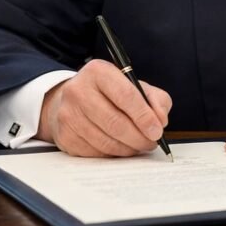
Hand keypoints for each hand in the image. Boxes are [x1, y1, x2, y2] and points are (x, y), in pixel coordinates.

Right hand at [36, 59, 171, 156]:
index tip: (157, 131)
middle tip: (151, 143)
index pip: (125, 95)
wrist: (73, 100)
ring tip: (138, 146)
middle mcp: (78, 90)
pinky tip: (120, 148)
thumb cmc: (110, 93)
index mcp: (99, 72)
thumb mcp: (135, 86)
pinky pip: (94, 152)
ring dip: (128, 148)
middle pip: (115, 122)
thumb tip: (160, 121)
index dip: (144, 116)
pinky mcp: (64, 135)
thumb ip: (155, 99)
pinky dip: (112, 154)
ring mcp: (68, 114)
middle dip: (139, 137)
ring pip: (105, 141)